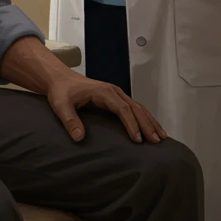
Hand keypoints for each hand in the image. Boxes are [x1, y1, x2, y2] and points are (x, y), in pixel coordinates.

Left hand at [46, 72, 167, 143]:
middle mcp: (113, 92)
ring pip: (137, 107)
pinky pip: (133, 108)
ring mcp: (116, 94)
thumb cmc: (60, 91)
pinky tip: (151, 128)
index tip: (138, 139)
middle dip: (146, 124)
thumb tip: (79, 138)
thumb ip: (69, 120)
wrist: (59, 78)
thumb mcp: (61, 105)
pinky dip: (144, 118)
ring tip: (161, 137)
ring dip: (150, 121)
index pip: (122, 108)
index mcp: (104, 92)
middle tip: (156, 141)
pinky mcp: (115, 99)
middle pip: (135, 108)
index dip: (131, 123)